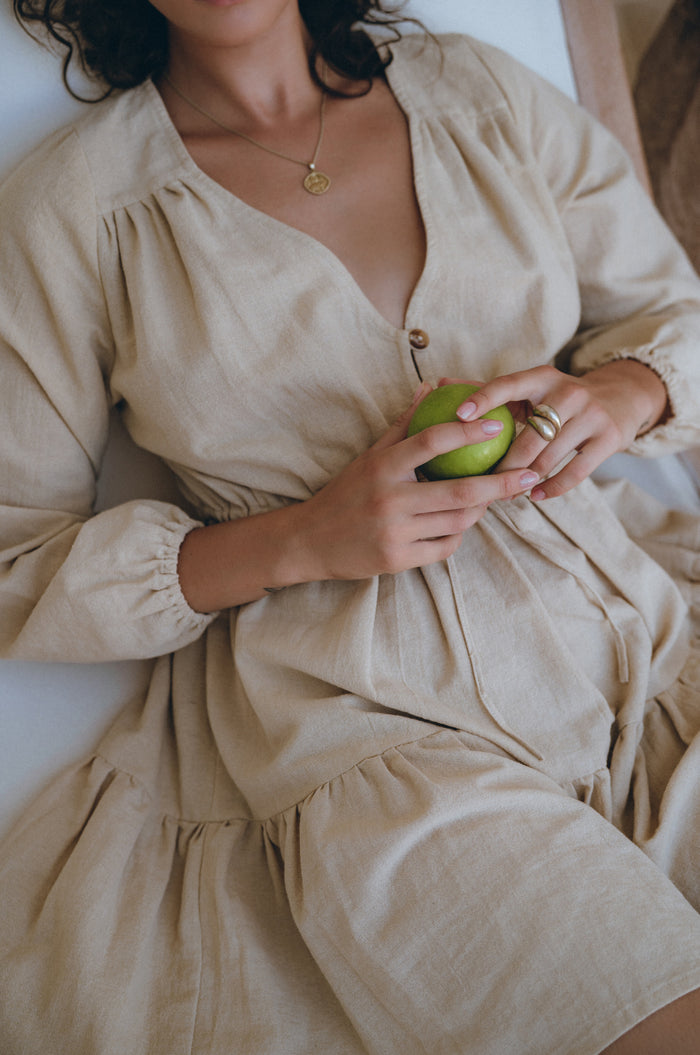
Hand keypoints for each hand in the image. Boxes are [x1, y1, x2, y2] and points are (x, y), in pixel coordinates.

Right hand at [293, 385, 541, 580]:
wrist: (308, 541)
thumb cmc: (345, 493)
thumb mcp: (369, 456)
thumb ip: (402, 424)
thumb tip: (430, 387)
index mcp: (382, 466)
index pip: (433, 441)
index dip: (469, 430)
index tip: (498, 425)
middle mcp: (389, 499)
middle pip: (460, 491)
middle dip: (501, 483)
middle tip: (528, 474)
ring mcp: (394, 533)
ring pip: (457, 522)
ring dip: (481, 510)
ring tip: (495, 498)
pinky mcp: (397, 561)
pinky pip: (443, 548)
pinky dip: (457, 536)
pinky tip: (461, 525)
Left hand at [443, 360, 667, 500]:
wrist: (620, 399)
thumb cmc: (557, 398)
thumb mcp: (530, 388)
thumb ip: (488, 390)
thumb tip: (439, 385)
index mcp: (542, 377)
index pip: (508, 385)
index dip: (483, 399)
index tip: (458, 416)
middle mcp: (568, 391)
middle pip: (528, 436)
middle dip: (504, 465)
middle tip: (483, 484)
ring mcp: (591, 415)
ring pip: (549, 457)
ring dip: (524, 481)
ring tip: (506, 494)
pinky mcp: (609, 438)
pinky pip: (575, 472)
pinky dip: (552, 488)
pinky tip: (535, 497)